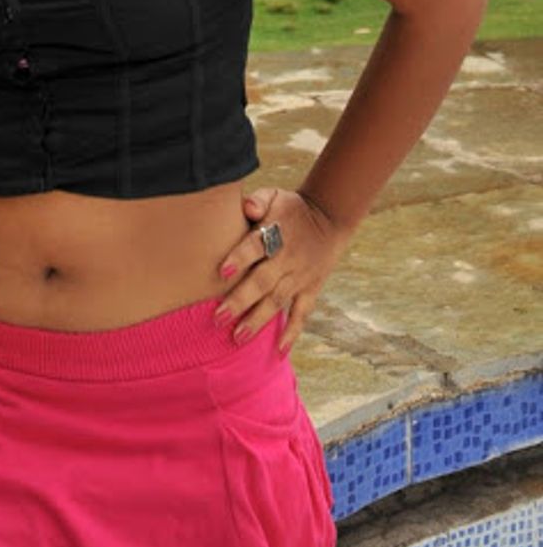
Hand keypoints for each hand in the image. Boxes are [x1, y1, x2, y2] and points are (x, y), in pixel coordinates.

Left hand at [213, 186, 351, 352]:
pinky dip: (292, 332)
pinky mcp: (311, 288)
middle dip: (240, 300)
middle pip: (263, 281)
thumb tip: (247, 207)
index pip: (255, 246)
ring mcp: (300, 276)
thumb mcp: (275, 196)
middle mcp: (288, 257)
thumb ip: (258, 200)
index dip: (240, 257)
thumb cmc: (290, 208)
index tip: (222, 271)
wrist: (328, 218)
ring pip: (277, 301)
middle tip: (218, 318)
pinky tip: (279, 350)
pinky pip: (302, 313)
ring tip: (237, 338)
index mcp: (276, 232)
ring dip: (258, 320)